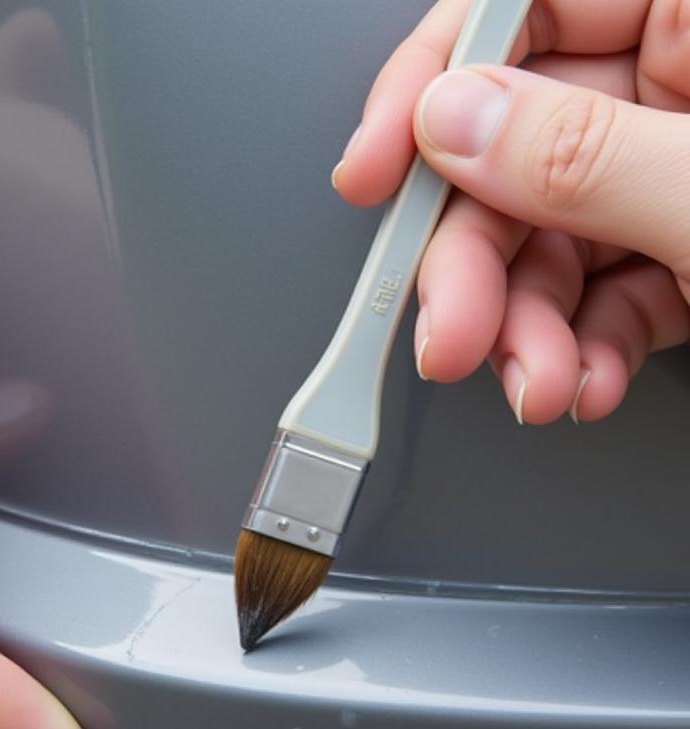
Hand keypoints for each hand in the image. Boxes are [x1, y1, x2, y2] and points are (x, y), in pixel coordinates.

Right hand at [333, 0, 689, 423]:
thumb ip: (585, 153)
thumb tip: (452, 123)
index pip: (521, 7)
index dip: (428, 83)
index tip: (372, 172)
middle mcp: (674, 88)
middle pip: (513, 154)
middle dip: (473, 265)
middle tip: (455, 335)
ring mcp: (673, 173)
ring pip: (546, 241)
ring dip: (524, 333)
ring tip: (542, 387)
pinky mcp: (683, 251)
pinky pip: (599, 293)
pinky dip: (580, 350)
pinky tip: (585, 385)